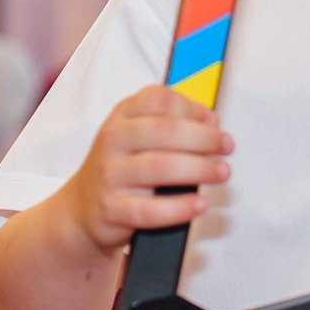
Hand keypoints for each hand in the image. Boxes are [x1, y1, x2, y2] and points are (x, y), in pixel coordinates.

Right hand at [68, 87, 233, 254]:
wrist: (83, 206)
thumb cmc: (121, 166)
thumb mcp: (139, 133)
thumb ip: (173, 122)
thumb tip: (211, 122)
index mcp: (122, 116)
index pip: (159, 100)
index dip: (193, 108)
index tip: (214, 122)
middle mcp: (113, 141)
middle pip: (164, 131)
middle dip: (204, 138)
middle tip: (226, 146)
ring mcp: (110, 175)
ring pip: (159, 167)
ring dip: (198, 169)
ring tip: (221, 172)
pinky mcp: (111, 209)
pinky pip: (149, 209)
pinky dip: (179, 208)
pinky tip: (198, 204)